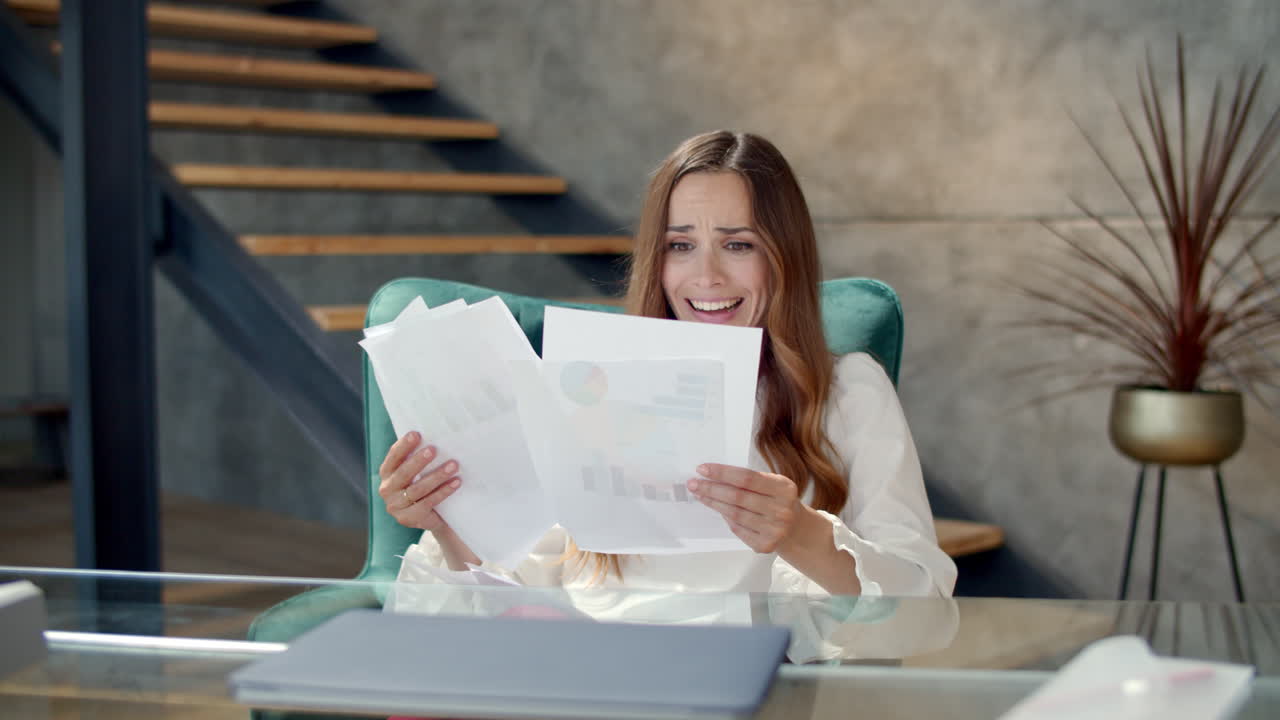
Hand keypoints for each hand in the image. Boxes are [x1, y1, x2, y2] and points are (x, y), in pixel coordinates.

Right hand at [377, 431, 461, 531]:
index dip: (404, 445)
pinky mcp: (408, 518)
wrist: (432, 517)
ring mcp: (395, 506)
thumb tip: (436, 435)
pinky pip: (428, 503)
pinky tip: (456, 482)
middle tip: (434, 449)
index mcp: (386, 473)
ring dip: (437, 476)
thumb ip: (419, 457)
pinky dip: (443, 491)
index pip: (393, 457)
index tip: (416, 434)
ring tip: (453, 465)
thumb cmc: (425, 486)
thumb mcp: (417, 472)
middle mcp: (386, 489)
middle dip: (419, 461)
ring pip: (417, 489)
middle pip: (404, 473)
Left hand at [687, 463, 803, 552]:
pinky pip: (737, 528)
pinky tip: (716, 508)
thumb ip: (750, 480)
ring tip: (700, 494)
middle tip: (693, 483)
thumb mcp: (773, 485)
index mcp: (784, 488)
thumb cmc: (778, 501)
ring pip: (734, 514)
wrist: (797, 530)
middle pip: (737, 497)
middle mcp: (781, 510)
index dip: (722, 473)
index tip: (702, 469)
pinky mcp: (765, 545)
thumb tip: (714, 476)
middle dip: (712, 488)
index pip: (747, 478)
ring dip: (713, 503)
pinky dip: (725, 517)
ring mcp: (774, 530)